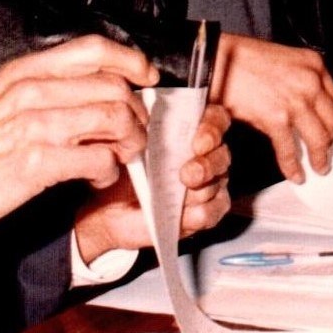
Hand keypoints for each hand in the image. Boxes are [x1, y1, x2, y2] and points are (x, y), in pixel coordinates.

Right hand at [0, 35, 156, 234]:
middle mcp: (33, 91)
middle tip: (132, 133)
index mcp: (26, 71)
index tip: (146, 76)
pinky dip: (109, 171)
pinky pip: (100, 159)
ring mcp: (36, 125)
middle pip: (114, 86)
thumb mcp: (3, 98)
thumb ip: (45, 86)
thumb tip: (95, 84)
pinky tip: (97, 177)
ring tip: (119, 156)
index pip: (94, 48)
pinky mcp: (39, 162)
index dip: (130, 60)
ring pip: (115, 119)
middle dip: (135, 113)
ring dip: (129, 142)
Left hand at [72, 104, 232, 263]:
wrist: (110, 207)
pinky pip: (212, 212)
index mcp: (191, 130)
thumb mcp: (131, 146)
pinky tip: (181, 214)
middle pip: (222, 154)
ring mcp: (209, 184)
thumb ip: (147, 131)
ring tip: (177, 196)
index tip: (198, 143)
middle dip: (207, 165)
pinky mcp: (205, 211)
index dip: (212, 128)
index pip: (216, 119)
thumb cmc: (124, 170)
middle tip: (187, 175)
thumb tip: (154, 124)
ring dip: (197, 192)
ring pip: (216, 185)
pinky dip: (196, 214)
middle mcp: (206, 155)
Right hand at [214, 34, 332, 183]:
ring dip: (320, 158)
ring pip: (319, 139)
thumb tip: (306, 105)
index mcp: (314, 64)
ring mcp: (295, 101)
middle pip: (332, 121)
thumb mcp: (283, 60)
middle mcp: (310, 82)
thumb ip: (299, 79)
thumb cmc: (242, 59)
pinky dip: (293, 166)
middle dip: (330, 140)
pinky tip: (296, 175)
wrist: (218, 61)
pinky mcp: (276, 118)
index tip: (329, 130)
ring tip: (319, 168)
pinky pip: (290, 150)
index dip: (331, 118)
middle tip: (326, 151)